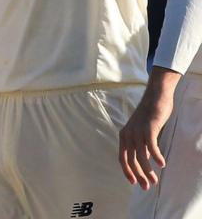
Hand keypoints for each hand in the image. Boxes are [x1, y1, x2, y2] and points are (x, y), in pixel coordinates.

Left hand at [118, 75, 175, 189]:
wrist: (155, 97)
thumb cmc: (150, 116)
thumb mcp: (142, 132)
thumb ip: (140, 144)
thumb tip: (144, 160)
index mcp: (124, 136)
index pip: (122, 158)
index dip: (127, 172)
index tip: (134, 183)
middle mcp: (128, 134)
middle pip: (131, 160)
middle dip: (139, 175)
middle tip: (148, 186)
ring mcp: (137, 131)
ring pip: (140, 156)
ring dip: (148, 170)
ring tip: (155, 180)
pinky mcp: (148, 128)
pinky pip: (151, 146)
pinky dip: (156, 156)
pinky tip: (162, 164)